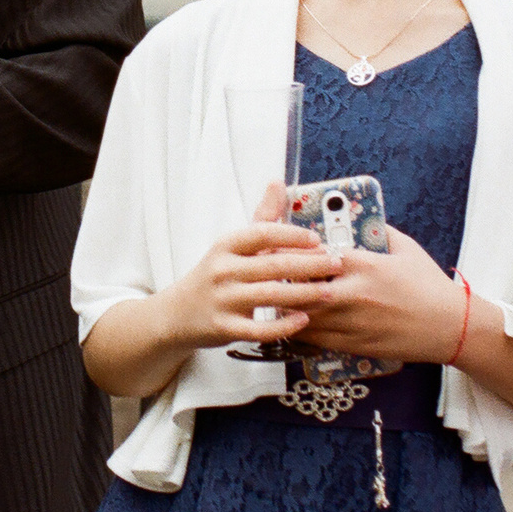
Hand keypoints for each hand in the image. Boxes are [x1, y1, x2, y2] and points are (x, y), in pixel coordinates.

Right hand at [160, 183, 334, 350]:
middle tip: (335, 265)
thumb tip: (278, 183)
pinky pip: (259, 328)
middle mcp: (222, 270)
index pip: (261, 233)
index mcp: (226, 245)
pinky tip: (304, 319)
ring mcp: (223, 300)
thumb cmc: (214, 275)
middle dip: (309, 264)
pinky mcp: (224, 327)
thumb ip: (261, 217)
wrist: (178, 313)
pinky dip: (284, 324)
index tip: (317, 240)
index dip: (292, 235)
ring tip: (329, 291)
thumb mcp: (233, 245)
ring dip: (304, 293)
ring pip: (270, 295)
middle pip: (273, 264)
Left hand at [284, 227, 467, 363]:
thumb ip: (379, 231)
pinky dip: (300, 331)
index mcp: (365, 266)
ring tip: (270, 301)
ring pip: (304, 317)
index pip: (316, 256)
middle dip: (280, 283)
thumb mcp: (406, 248)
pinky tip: (290, 324)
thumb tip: (359, 218)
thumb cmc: (429, 286)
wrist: (450, 327)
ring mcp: (354, 323)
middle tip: (263, 277)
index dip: (292, 253)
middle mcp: (354, 294)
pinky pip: (317, 340)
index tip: (276, 249)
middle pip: (302, 288)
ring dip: (285, 309)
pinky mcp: (355, 345)